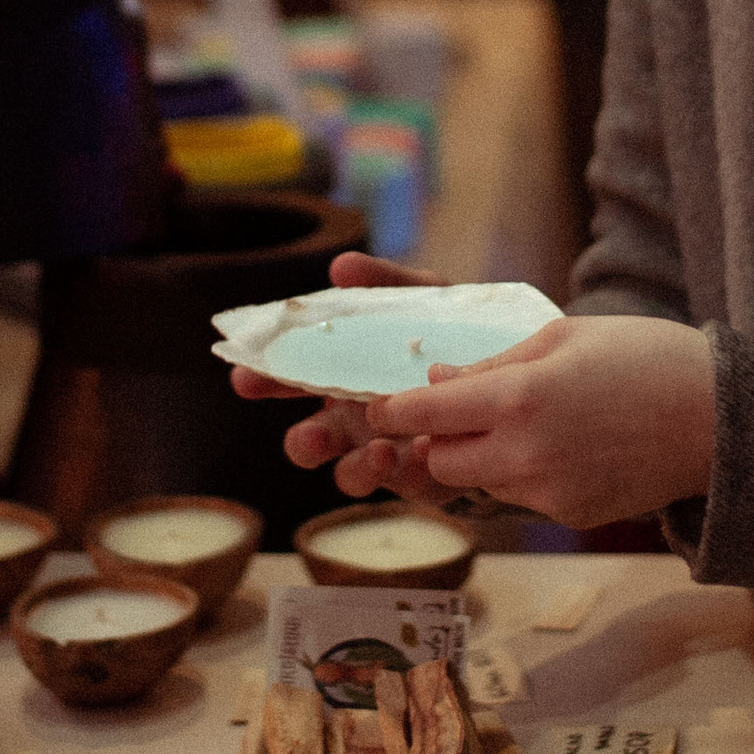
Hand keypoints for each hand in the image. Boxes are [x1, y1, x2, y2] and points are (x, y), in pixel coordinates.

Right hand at [228, 253, 432, 477]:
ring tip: (382, 450)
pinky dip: (413, 474)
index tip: (246, 378)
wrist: (508, 368)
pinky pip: (409, 488)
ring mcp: (386, 451)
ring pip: (350, 476)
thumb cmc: (451, 332)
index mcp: (340, 377)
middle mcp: (354, 421)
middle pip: (307, 443)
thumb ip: (383, 283)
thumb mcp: (422, 298)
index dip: (262, 380)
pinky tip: (428, 452)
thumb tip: (342, 266)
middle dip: (303, 443)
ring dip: (358, 469)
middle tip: (315, 437)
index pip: (287, 382)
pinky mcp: (427, 476)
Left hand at [316, 315, 718, 523]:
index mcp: (518, 398)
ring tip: (523, 422)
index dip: (391, 410)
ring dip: (479, 455)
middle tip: (457, 410)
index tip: (376, 405)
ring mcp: (547, 493)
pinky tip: (562, 446)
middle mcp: (524, 455)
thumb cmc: (646, 358)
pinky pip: (519, 497)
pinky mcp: (569, 517)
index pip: (424, 414)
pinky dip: (521, 474)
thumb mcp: (564, 337)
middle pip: (439, 459)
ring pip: (478, 481)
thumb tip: (438, 382)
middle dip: (437, 436)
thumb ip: (492, 364)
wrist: (719, 420)